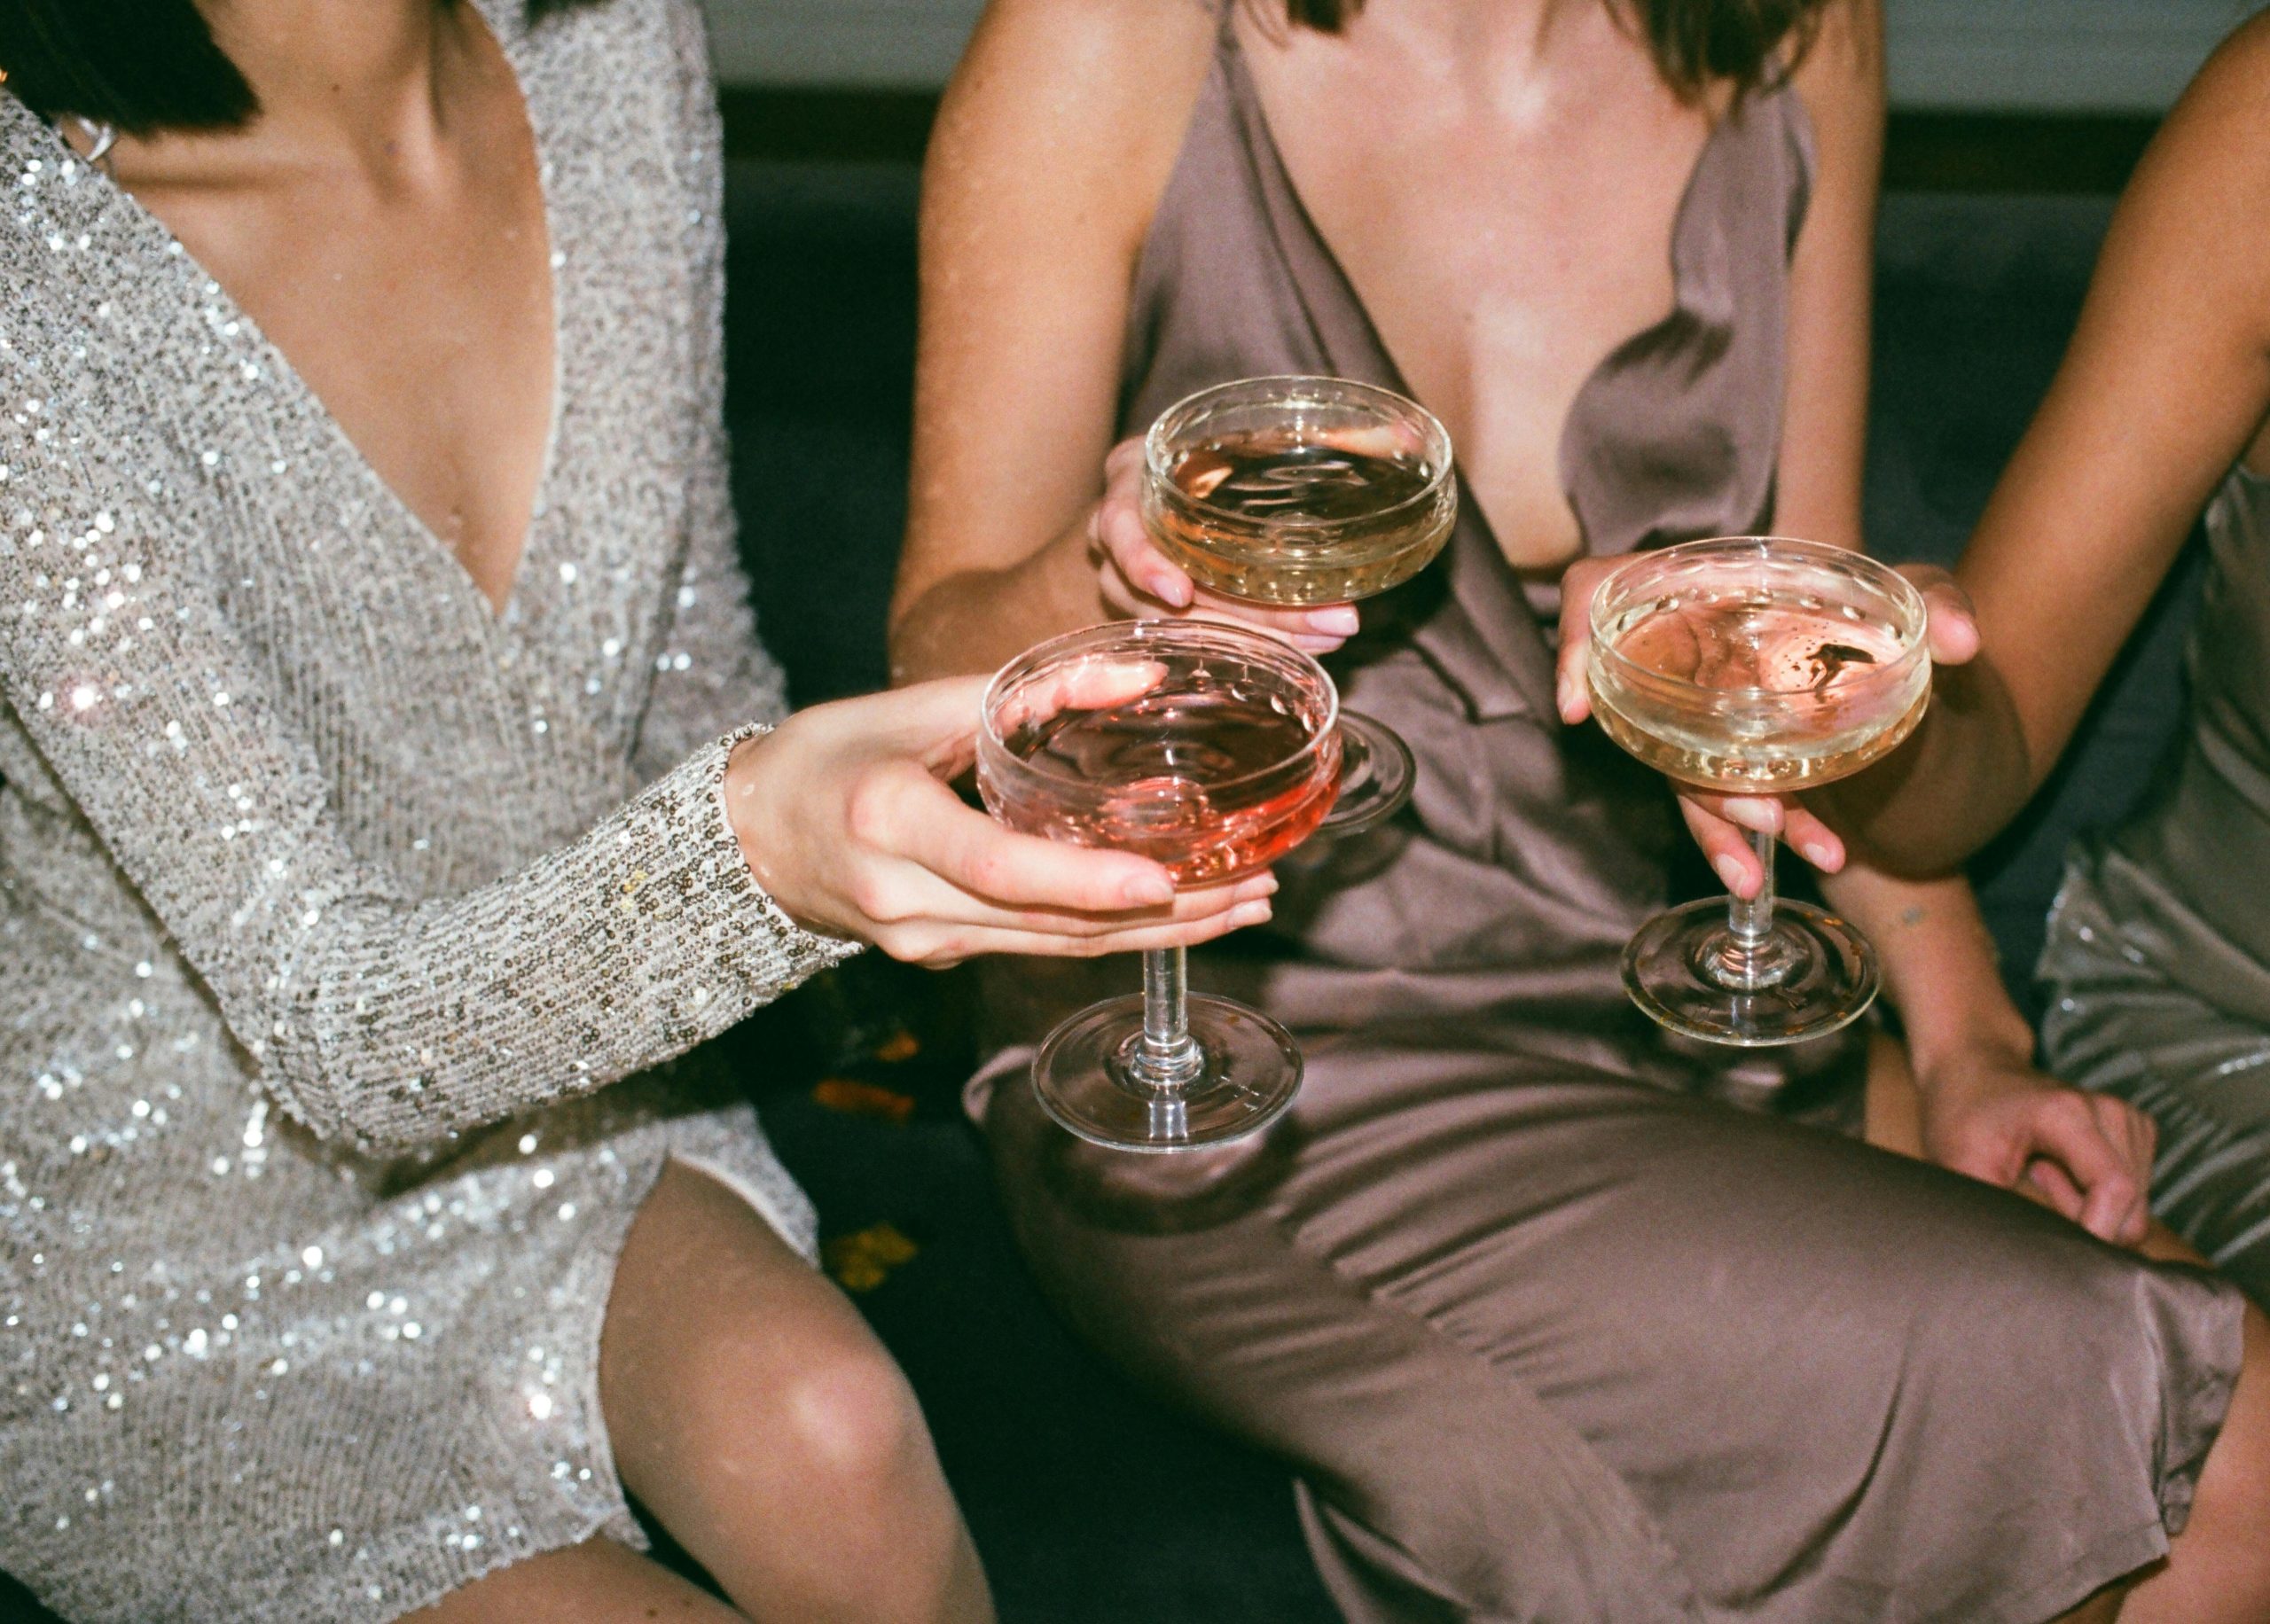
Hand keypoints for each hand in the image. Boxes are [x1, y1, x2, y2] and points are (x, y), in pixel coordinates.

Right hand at [724, 676, 1274, 966]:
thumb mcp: (914, 704)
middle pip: (1048, 924)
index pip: (997, 866)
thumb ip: (1027, 691)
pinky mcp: (939, 956)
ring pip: (1055, 948)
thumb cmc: (827, 754)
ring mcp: (922, 941)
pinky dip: (1111, 934)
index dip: (1082, 881)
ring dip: (1157, 935)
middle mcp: (905, 898)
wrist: (748, 838)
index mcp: (888, 820)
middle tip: (1254, 888)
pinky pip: (1037, 947)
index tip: (1161, 880)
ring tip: (1242, 904)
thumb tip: (1140, 674)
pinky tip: (1177, 915)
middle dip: (1163, 915)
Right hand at [1087, 437, 1358, 653]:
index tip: (1181, 592)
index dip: (1144, 564)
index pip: (1117, 528)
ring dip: (1261, 636)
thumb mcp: (1244, 432)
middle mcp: (1123, 540)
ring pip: (1187, 628)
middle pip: (1166, 595)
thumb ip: (1317, 436)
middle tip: (1327, 622)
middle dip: (1248, 616)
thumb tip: (1408, 431)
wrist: (1179, 481)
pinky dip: (1256, 643)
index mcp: (1131, 483)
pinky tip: (1306, 647)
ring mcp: (1135, 585)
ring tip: (1329, 636)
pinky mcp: (1164, 614)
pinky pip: (1203, 639)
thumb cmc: (1210, 452)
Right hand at [1554, 555, 1982, 897]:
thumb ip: (1937, 601)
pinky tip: (1793, 864)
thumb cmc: (1888, 608)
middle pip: (1643, 712)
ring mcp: (1700, 710)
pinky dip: (1746, 838)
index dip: (1576, 644)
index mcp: (1703, 589)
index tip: (1574, 707)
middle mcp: (1686, 650)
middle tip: (1763, 816)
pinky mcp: (1726, 758)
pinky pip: (1716, 801)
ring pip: (1680, 773)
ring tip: (1769, 869)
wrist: (1913, 660)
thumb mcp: (1911, 590)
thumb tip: (1964, 641)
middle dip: (1695, 776)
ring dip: (1722, 826)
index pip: (1599, 594)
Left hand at [1915, 1042, 2155, 1247]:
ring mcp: (2128, 1119)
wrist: (1970, 1068)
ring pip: (2134, 1208)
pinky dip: (2097, 1196)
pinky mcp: (2134, 1131)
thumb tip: (2021, 1266)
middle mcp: (2110, 1112)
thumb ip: (1997, 1214)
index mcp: (2068, 1114)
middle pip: (2131, 1209)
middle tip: (2031, 1185)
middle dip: (2085, 1223)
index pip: (2115, 1190)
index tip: (2055, 1250)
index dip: (2095, 1233)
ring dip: (2088, 1208)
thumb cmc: (1959, 1117)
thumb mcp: (1959, 1166)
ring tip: (2040, 1172)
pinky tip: (2058, 1169)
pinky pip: (2133, 1194)